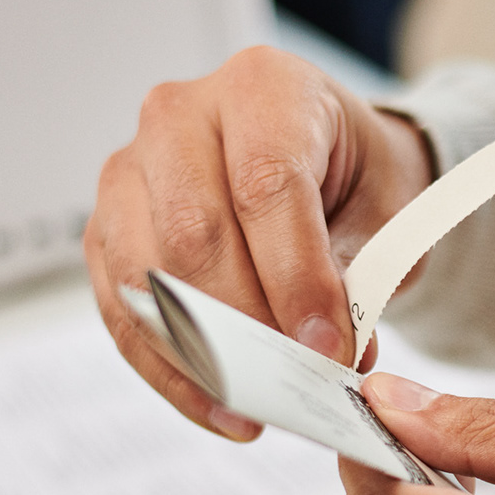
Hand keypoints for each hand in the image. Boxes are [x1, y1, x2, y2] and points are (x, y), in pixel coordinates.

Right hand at [85, 46, 431, 439]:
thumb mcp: (387, 212)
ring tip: (258, 407)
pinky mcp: (108, 227)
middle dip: (247, 322)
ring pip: (146, 274)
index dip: (296, 277)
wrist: (328, 162)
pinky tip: (219, 406)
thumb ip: (361, 274)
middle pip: (193, 231)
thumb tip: (331, 353)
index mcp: (263, 88)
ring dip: (202, 354)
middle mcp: (180, 115)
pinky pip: (123, 308)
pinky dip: (171, 367)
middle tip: (295, 381)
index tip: (328, 348)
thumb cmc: (356, 178)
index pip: (266, 185)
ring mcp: (131, 170)